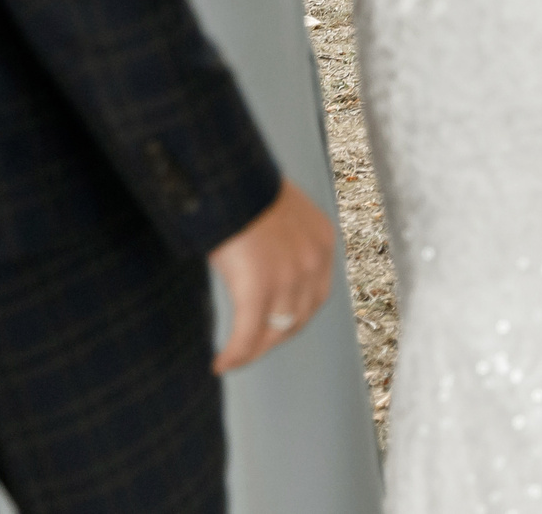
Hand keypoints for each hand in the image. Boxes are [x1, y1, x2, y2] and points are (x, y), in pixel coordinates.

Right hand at [207, 180, 335, 373]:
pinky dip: (235, 355)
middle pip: (297, 317)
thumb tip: (263, 256)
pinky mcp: (259, 288)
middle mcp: (314, 260)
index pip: (315, 295)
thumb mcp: (276, 212)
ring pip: (273, 331)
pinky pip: (247, 335)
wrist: (228, 176)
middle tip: (249, 349)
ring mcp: (289, 276)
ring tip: (232, 359)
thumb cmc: (242, 189)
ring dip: (252, 351)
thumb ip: (281, 237)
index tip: (271, 329)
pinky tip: (220, 364)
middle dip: (273, 338)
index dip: (292, 317)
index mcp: (322, 240)